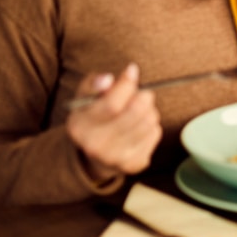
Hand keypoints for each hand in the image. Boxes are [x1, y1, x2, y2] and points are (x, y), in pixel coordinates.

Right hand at [65, 63, 161, 182]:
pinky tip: (140, 127)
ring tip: (139, 111)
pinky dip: (152, 125)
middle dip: (143, 96)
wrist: (94, 154)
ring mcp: (115, 158)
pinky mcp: (134, 164)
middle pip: (136, 112)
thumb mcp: (86, 98)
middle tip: (140, 94)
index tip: (132, 72)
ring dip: (149, 110)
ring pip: (149, 121)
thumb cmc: (93, 117)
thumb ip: (94, 84)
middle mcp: (95, 145)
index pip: (113, 104)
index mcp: (80, 126)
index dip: (127, 84)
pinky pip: (156, 134)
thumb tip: (108, 79)